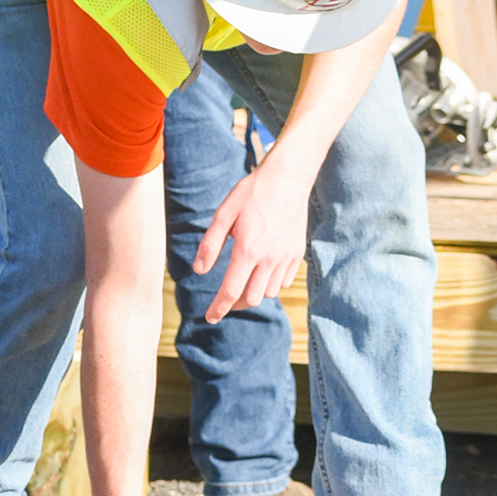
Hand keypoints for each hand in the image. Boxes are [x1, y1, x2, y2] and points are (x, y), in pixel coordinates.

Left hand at [192, 155, 308, 321]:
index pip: (231, 291)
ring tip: (243, 282)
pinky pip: (284, 281)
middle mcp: (270, 259)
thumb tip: (199, 271)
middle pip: (252, 299)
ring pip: (269, 292)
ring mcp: (286, 257)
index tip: (210, 318)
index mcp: (248, 250)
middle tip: (225, 298)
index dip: (218, 308)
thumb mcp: (223, 214)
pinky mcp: (297, 253)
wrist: (288, 177)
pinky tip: (261, 271)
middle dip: (236, 303)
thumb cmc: (251, 193)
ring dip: (254, 292)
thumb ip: (210, 245)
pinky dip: (271, 283)